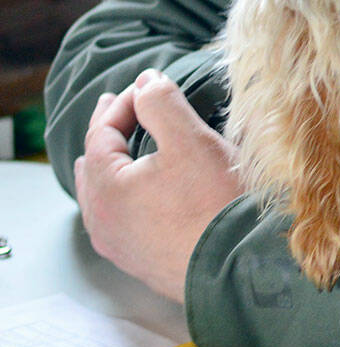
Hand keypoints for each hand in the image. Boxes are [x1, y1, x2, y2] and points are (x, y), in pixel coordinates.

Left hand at [74, 68, 243, 302]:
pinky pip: (118, 219)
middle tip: (115, 109)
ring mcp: (119, 245)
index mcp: (105, 188)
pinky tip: (137, 195)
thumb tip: (146, 81)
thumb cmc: (215, 204)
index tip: (145, 86)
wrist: (238, 265)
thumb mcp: (190, 141)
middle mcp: (103, 221)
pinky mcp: (140, 260)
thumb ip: (162, 104)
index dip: (121, 104)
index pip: (101, 133)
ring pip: (101, 196)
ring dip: (110, 166)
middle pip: (93, 166)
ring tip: (117, 151)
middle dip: (107, 133)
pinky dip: (122, 194)